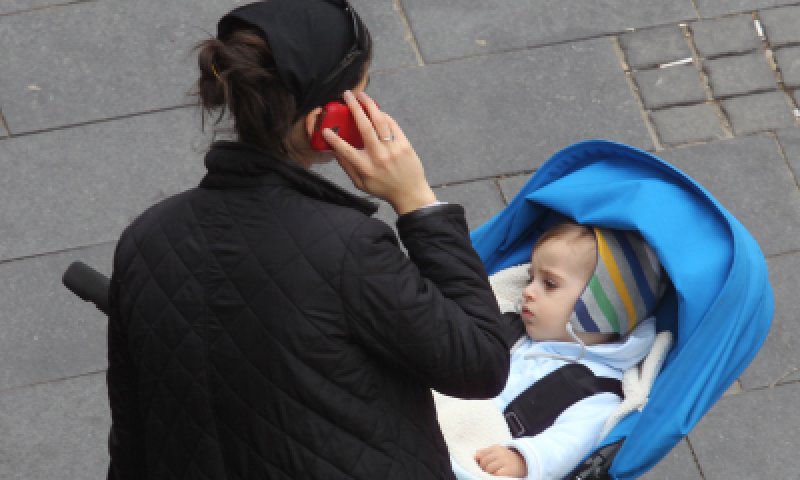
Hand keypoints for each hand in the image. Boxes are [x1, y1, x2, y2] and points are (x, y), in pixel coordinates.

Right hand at [322, 90, 436, 214]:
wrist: (410, 193)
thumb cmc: (383, 188)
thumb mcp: (361, 184)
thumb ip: (347, 168)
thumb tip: (335, 152)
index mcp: (365, 167)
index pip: (345, 150)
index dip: (333, 139)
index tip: (326, 130)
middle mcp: (378, 156)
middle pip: (364, 127)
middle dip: (354, 108)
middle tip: (347, 95)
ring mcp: (393, 149)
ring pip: (380, 121)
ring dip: (369, 105)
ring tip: (362, 95)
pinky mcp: (404, 144)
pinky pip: (392, 125)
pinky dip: (384, 115)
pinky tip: (377, 110)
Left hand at [474, 445, 527, 477]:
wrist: (523, 463)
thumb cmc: (505, 459)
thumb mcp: (495, 452)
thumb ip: (484, 453)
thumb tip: (474, 457)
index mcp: (495, 447)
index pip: (480, 454)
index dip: (479, 461)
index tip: (483, 464)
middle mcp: (500, 452)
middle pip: (484, 461)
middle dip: (484, 467)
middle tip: (489, 470)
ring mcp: (505, 461)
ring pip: (488, 468)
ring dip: (489, 472)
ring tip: (494, 472)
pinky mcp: (508, 470)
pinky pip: (496, 474)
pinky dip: (495, 475)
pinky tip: (498, 474)